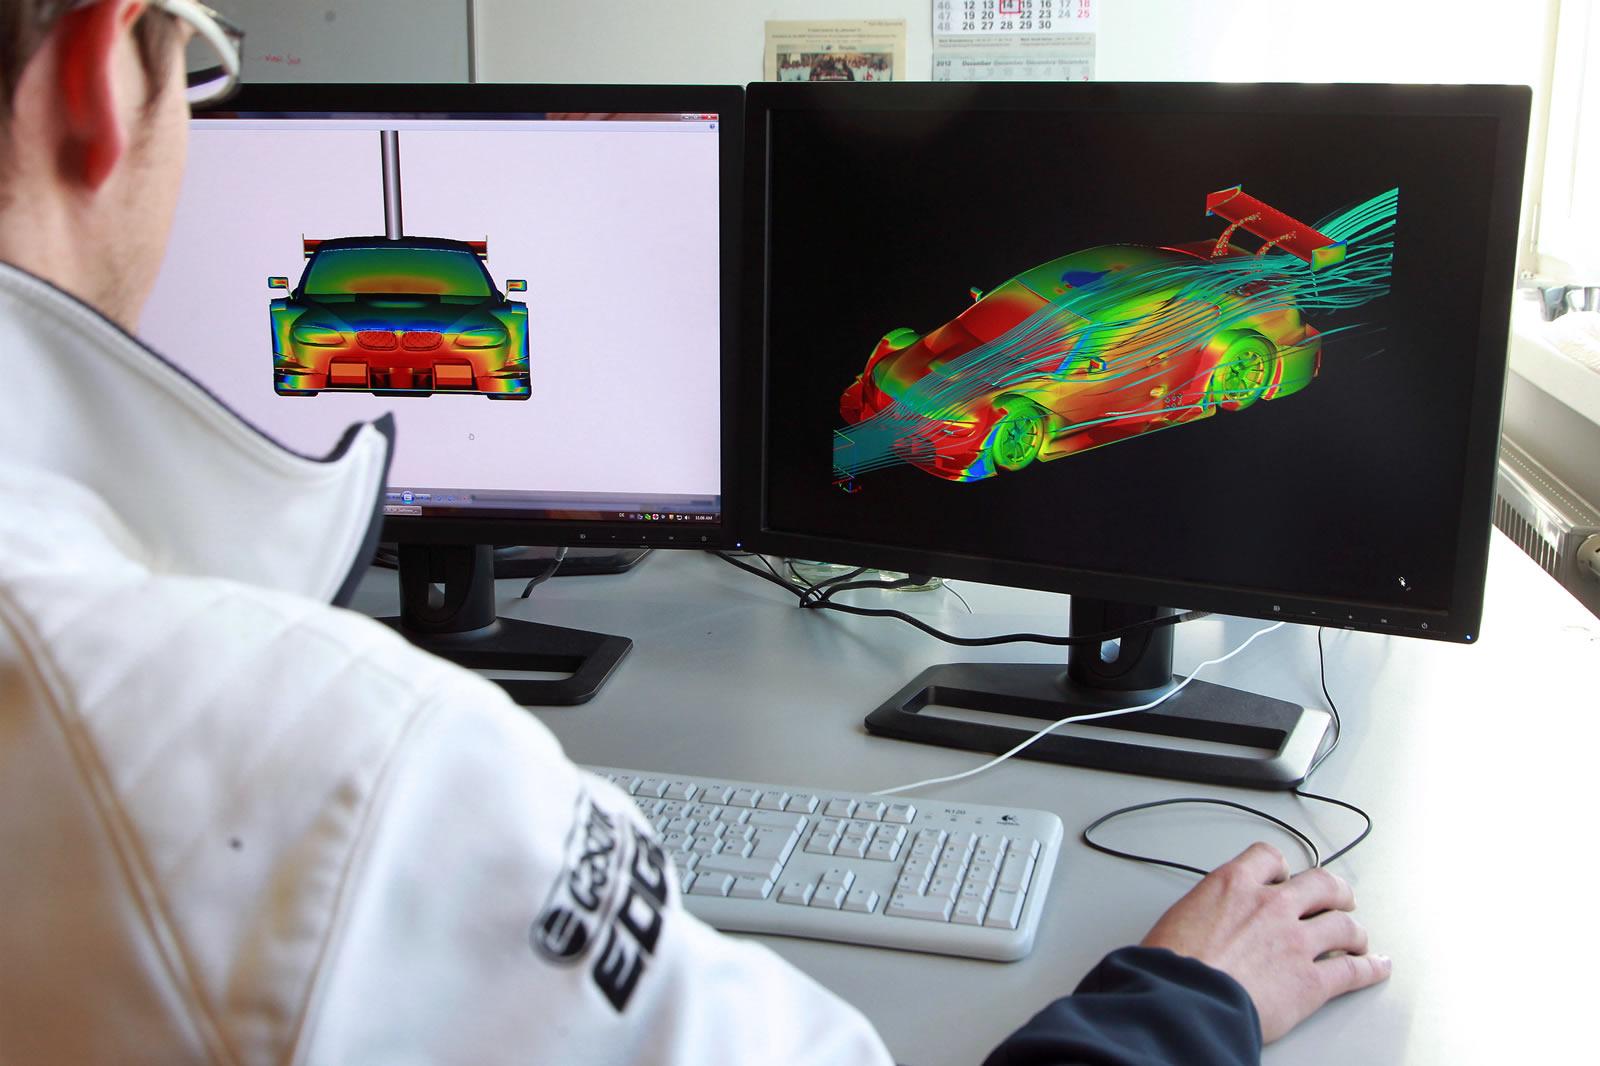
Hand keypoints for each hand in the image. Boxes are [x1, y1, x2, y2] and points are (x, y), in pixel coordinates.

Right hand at [1139, 842, 1390, 1042]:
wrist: (1183, 1000)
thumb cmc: (1170, 966)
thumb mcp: (1178, 918)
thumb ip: (1207, 911)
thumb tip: (1208, 923)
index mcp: (1233, 885)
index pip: (1269, 857)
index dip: (1282, 867)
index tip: (1284, 876)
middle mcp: (1271, 906)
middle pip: (1320, 884)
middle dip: (1335, 891)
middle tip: (1339, 898)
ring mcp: (1296, 943)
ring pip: (1343, 925)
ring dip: (1356, 931)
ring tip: (1359, 937)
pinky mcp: (1311, 982)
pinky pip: (1352, 971)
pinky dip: (1371, 968)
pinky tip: (1378, 966)